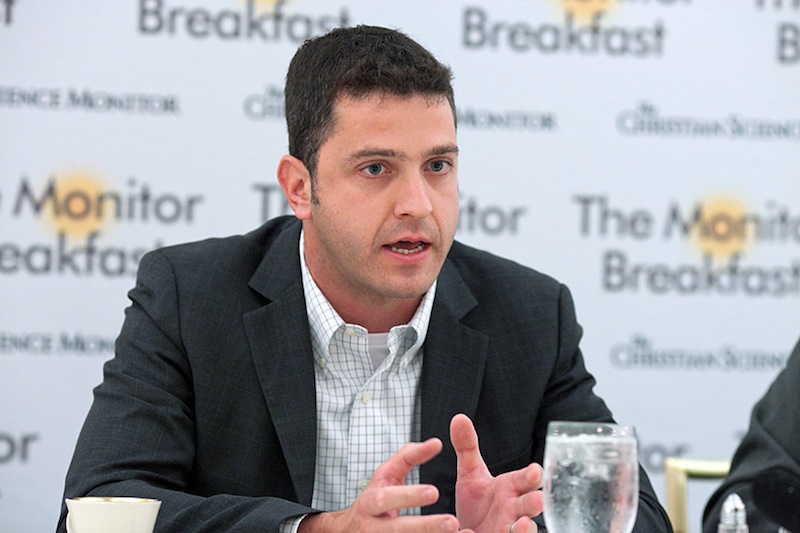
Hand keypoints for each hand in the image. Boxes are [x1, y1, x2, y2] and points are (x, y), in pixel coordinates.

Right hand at [298, 438, 460, 532]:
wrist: (348, 532)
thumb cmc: (374, 500)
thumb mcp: (385, 476)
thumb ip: (409, 456)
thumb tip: (436, 443)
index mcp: (370, 503)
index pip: (387, 498)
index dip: (409, 495)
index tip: (434, 491)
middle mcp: (372, 527)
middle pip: (398, 529)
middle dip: (425, 526)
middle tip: (452, 522)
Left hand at [451, 413, 543, 532]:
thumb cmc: (477, 504)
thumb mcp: (470, 474)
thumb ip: (467, 447)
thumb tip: (458, 417)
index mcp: (511, 488)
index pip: (525, 479)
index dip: (532, 476)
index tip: (536, 471)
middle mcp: (515, 510)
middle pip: (530, 505)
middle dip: (535, 503)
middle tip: (538, 500)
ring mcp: (510, 530)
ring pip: (523, 530)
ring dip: (525, 529)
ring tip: (525, 524)